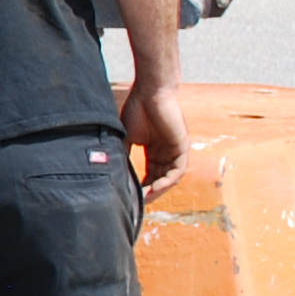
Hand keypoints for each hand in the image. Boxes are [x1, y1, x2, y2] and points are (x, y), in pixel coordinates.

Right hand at [123, 80, 191, 198]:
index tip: (130, 197)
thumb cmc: (137, 109)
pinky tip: (154, 187)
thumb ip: (123, 154)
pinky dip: (167, 181)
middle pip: (160, 179)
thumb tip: (112, 173)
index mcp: (153, 150)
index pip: (149, 175)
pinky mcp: (182, 147)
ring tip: (145, 199)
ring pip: (169, 178)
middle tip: (137, 203)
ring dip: (158, 190)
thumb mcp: (125, 137)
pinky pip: (177, 171)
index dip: (140, 187)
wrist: (150, 92)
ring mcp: (175, 150)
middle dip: (149, 193)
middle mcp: (166, 152)